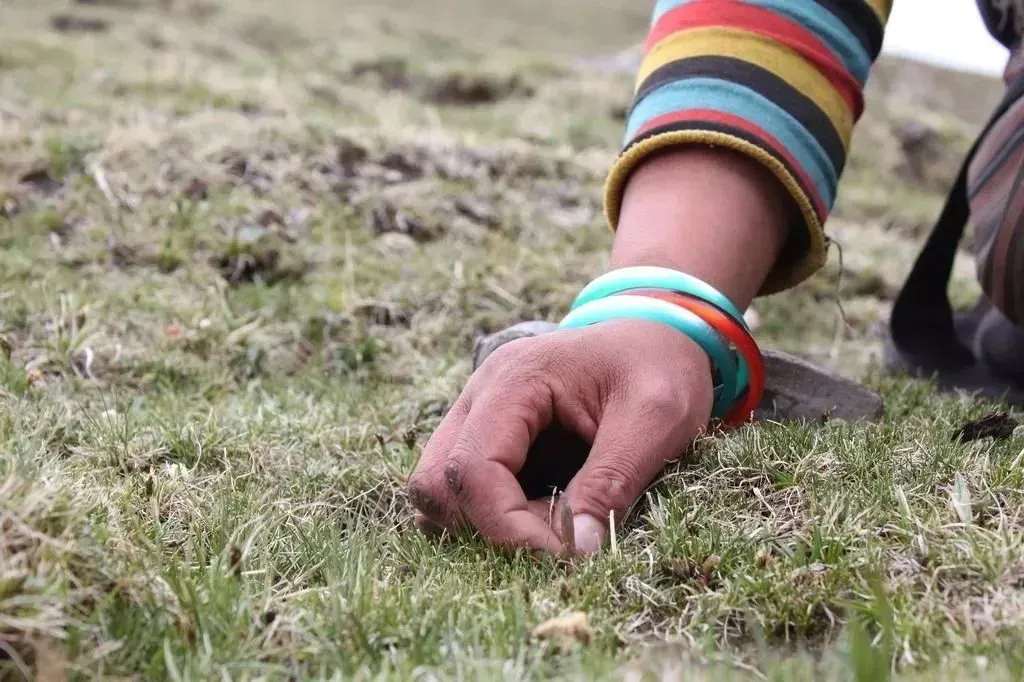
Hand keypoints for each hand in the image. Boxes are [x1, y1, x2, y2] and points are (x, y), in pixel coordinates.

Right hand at [406, 318, 713, 554]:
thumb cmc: (661, 367)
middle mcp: (481, 395)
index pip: (472, 468)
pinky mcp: (489, 438)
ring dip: (488, 524)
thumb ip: (613, 480)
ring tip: (554, 526)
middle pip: (436, 481)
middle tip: (558, 539)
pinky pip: (466, 491)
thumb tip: (575, 548)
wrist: (660, 336)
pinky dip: (496, 516)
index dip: (507, 526)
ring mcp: (478, 416)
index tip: (565, 554)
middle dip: (489, 527)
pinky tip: (548, 514)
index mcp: (516, 379)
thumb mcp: (656, 418)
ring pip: (440, 490)